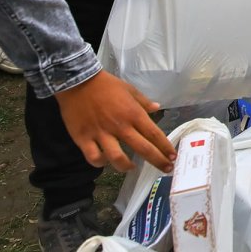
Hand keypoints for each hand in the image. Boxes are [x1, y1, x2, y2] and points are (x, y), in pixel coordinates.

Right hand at [55, 71, 175, 173]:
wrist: (77, 82)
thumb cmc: (106, 85)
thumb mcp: (129, 89)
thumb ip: (143, 101)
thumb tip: (157, 107)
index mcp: (133, 114)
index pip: (154, 134)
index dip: (165, 147)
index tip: (173, 157)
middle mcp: (120, 127)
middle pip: (143, 149)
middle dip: (157, 161)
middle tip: (166, 169)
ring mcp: (101, 134)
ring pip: (117, 158)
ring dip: (127, 167)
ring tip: (131, 167)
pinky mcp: (83, 139)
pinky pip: (94, 157)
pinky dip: (101, 163)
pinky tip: (105, 161)